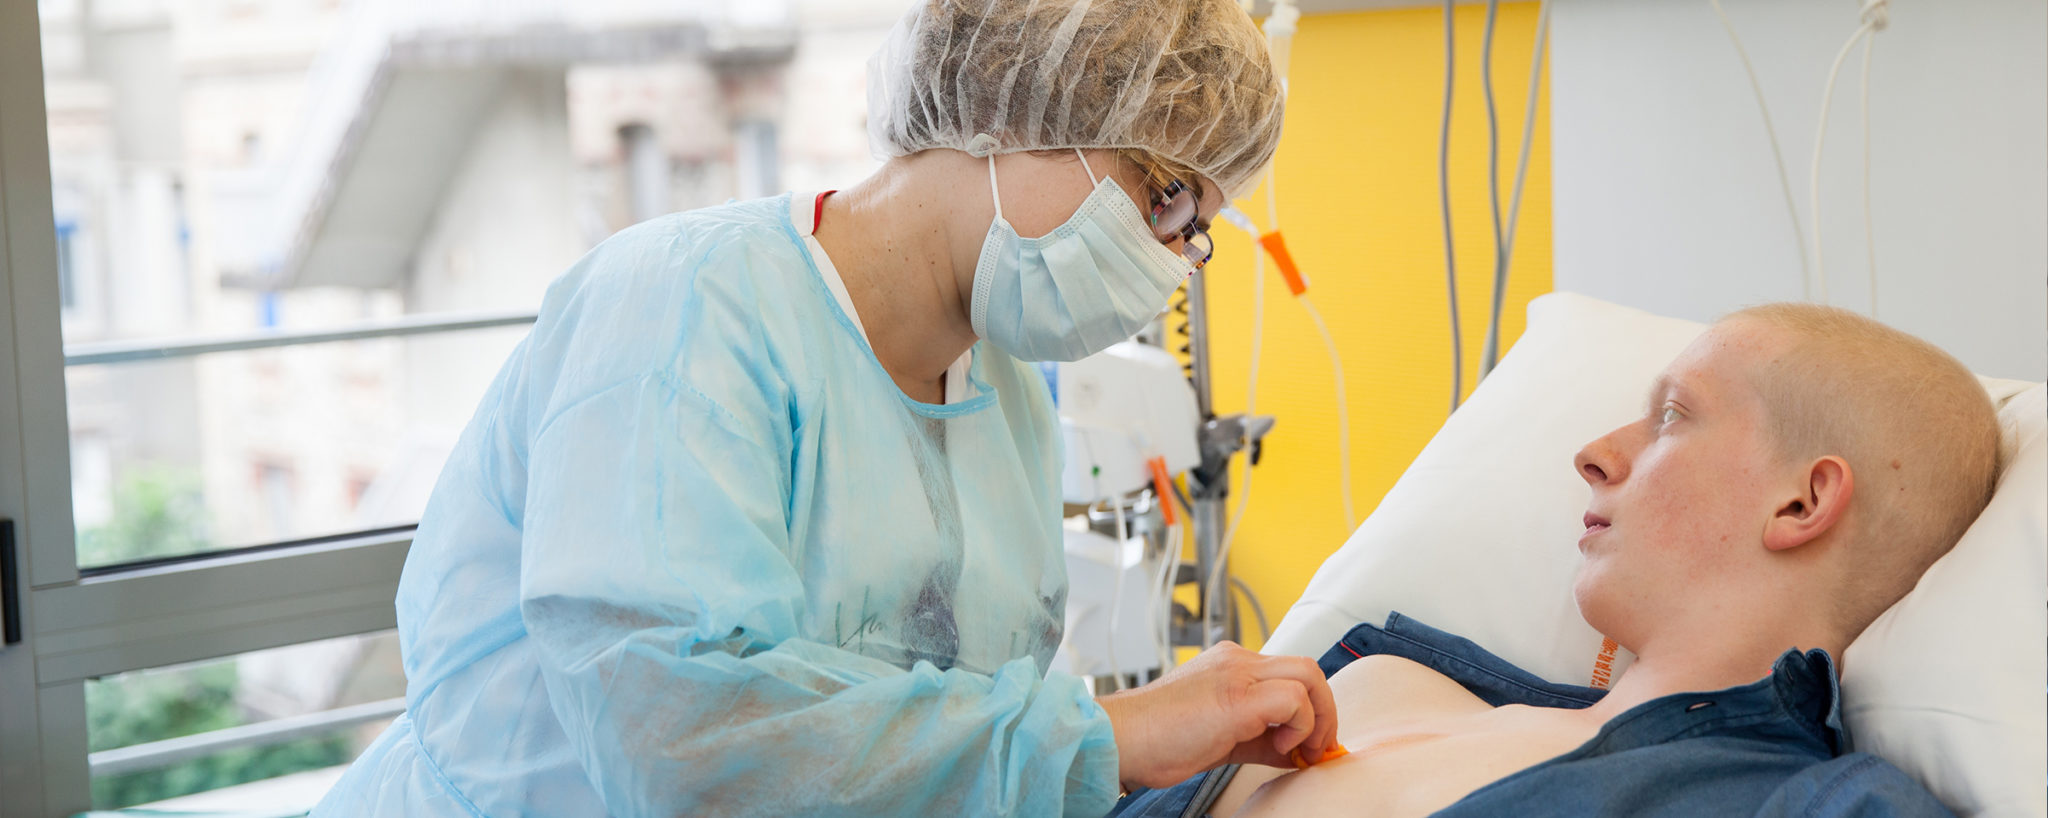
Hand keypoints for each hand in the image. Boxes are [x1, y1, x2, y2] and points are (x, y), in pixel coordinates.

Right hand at [1095, 642, 1339, 789]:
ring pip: (1308, 675)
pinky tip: (1280, 748)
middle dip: (1325, 712)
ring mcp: (1237, 673)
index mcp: (1232, 665)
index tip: (1311, 745)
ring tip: (1298, 750)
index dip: (1313, 709)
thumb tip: (1296, 752)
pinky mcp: (1236, 696)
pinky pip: (1293, 699)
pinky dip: (1300, 726)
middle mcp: (1238, 660)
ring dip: (1317, 719)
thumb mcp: (1222, 736)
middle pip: (1308, 669)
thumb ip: (1260, 738)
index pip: (1291, 674)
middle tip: (1319, 749)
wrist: (1121, 738)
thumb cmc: (1158, 739)